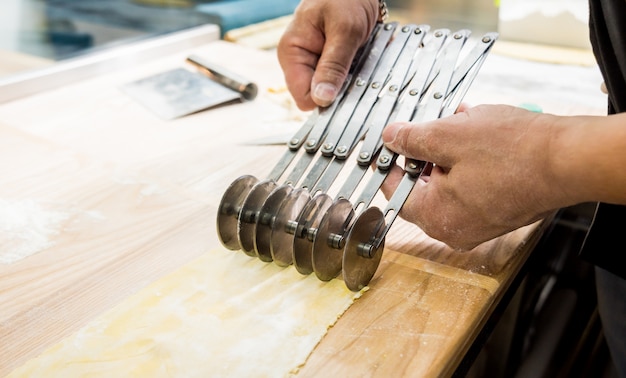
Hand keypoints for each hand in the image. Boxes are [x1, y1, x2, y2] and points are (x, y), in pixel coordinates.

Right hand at [277, 0, 378, 109]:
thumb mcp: (344, 30)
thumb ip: (333, 66)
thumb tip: (321, 100)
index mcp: (292, 53)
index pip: (303, 97)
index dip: (325, 99)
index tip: (347, 87)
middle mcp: (300, 62)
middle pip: (318, 96)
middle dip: (341, 89)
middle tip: (358, 67)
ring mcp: (314, 63)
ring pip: (333, 90)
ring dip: (351, 81)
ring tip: (361, 58)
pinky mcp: (329, 63)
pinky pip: (342, 81)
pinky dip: (356, 74)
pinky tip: (362, 58)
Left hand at [380, 104, 571, 249]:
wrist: (569, 161)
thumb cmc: (514, 152)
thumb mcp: (449, 135)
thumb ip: (413, 139)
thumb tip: (391, 138)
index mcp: (435, 217)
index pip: (395, 190)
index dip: (390, 161)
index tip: (388, 144)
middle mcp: (455, 228)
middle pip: (423, 185)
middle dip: (427, 151)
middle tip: (432, 126)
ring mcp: (478, 223)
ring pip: (449, 181)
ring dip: (450, 151)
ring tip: (460, 123)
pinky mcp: (498, 213)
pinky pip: (472, 185)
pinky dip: (470, 161)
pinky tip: (479, 136)